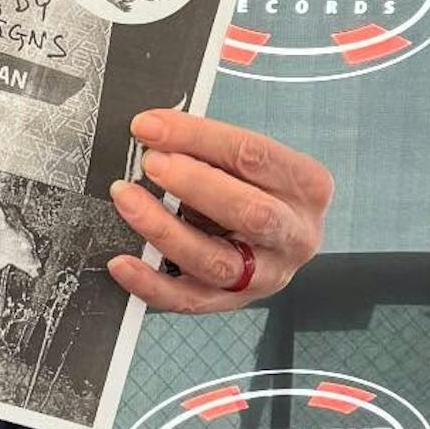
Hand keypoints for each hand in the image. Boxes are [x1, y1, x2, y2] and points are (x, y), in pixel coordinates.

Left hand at [106, 109, 333, 312]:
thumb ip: (206, 149)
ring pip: (217, 261)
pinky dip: (152, 283)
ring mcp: (268, 274)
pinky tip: (122, 263)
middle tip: (150, 164)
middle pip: (250, 212)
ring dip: (165, 230)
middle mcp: (295, 234)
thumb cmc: (255, 188)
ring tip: (127, 200)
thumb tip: (151, 132)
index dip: (197, 137)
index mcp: (306, 185)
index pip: (253, 155)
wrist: (276, 238)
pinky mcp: (235, 301)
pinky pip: (190, 300)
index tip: (149, 126)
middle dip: (194, 184)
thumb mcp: (245, 162)